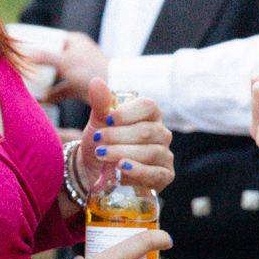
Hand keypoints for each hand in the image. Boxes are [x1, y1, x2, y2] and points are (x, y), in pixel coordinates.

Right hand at [30, 31, 109, 102]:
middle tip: (22, 71)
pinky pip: (61, 89)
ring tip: (27, 88)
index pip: (51, 39)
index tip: (22, 50)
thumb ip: (45, 57)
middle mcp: (75, 54)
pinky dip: (52, 95)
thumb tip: (25, 53)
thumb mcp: (65, 62)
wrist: (113, 91)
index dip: (36, 44)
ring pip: (55, 75)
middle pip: (51, 58)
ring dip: (43, 83)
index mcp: (74, 41)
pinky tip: (40, 102)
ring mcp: (77, 70)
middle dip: (37, 67)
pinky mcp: (79, 85)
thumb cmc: (91, 71)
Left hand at [75, 78, 173, 193]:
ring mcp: (165, 155)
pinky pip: (157, 174)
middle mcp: (161, 133)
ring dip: (124, 153)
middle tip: (98, 140)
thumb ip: (100, 103)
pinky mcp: (164, 176)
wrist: (94, 170)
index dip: (128, 112)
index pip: (148, 106)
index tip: (108, 119)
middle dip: (119, 136)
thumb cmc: (102, 141)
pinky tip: (122, 168)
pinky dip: (138, 170)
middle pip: (146, 131)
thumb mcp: (98, 122)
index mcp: (149, 115)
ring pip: (151, 152)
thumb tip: (96, 81)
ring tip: (103, 154)